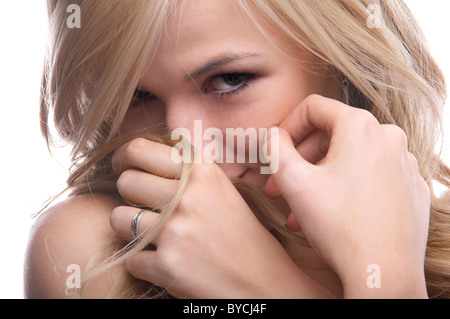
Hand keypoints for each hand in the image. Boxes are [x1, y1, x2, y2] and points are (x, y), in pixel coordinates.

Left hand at [110, 137, 333, 297]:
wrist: (264, 283)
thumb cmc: (244, 236)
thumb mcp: (223, 191)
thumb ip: (190, 173)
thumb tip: (148, 158)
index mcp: (203, 173)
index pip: (140, 149)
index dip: (124, 158)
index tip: (122, 167)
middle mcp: (188, 196)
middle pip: (126, 182)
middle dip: (128, 195)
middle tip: (140, 205)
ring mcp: (176, 231)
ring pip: (118, 218)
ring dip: (129, 229)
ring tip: (150, 236)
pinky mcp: (167, 265)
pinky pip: (130, 259)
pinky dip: (142, 263)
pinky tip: (164, 263)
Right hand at [264, 95, 429, 297]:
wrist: (382, 271)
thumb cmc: (339, 226)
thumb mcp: (293, 181)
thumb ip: (275, 148)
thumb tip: (273, 136)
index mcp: (361, 127)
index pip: (314, 108)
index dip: (287, 126)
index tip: (275, 150)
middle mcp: (389, 138)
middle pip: (331, 135)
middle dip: (299, 160)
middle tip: (279, 186)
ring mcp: (404, 163)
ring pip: (349, 158)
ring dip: (319, 178)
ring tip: (299, 207)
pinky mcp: (410, 187)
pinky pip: (371, 175)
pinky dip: (347, 186)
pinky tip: (330, 211)